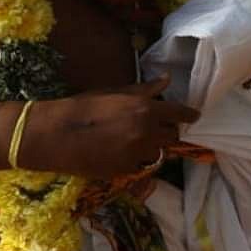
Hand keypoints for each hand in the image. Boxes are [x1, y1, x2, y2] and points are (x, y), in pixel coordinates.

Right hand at [19, 76, 200, 178]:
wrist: (56, 135)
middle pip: (173, 135)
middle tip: (158, 128)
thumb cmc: (83, 106)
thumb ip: (144, 90)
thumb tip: (166, 79)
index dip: (189, 115)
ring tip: (137, 141)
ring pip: (159, 152)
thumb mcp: (115, 92)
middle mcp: (147, 132)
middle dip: (168, 131)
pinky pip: (141, 166)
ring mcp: (137, 153)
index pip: (179, 113)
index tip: (195, 116)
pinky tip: (122, 153)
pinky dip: (137, 160)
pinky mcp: (125, 170)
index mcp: (145, 108)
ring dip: (154, 147)